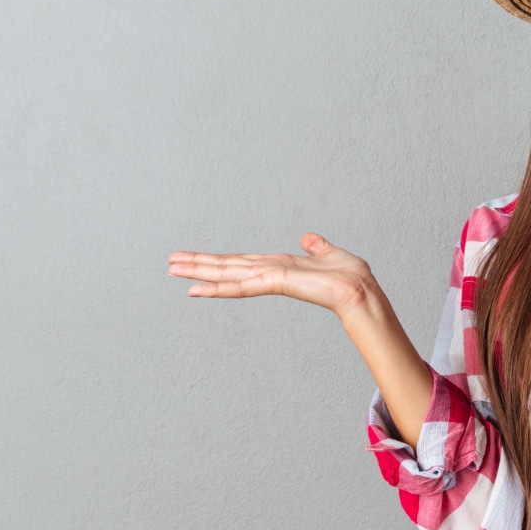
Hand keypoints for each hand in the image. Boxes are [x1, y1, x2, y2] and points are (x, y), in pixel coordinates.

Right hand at [168, 233, 378, 319]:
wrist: (361, 291)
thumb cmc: (350, 277)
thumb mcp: (331, 254)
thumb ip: (317, 247)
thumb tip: (308, 238)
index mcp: (280, 266)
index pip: (242, 261)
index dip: (217, 259)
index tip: (194, 257)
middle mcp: (270, 272)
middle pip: (227, 266)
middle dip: (198, 265)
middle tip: (169, 264)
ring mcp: (271, 279)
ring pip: (228, 275)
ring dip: (199, 272)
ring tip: (173, 271)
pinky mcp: (276, 283)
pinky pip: (243, 285)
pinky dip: (219, 287)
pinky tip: (197, 289)